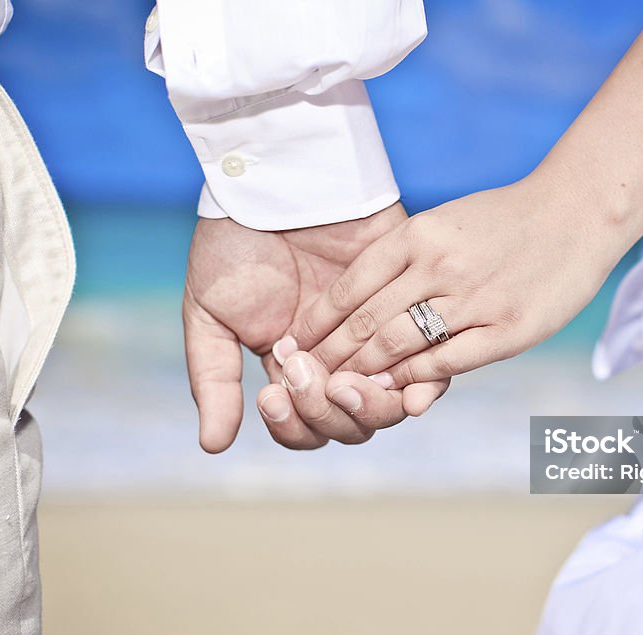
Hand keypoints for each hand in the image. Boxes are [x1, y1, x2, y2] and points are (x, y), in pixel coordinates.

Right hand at [182, 203, 448, 452]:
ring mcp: (379, 337)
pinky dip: (422, 384)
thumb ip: (214, 380)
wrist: (276, 180)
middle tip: (306, 375)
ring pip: (391, 403)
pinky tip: (407, 387)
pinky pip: (433, 362)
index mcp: (293, 370)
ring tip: (345, 382)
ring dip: (368, 404)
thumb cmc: (234, 244)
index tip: (272, 394)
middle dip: (327, 413)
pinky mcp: (414, 308)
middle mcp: (339, 361)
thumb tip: (214, 447)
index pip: (305, 427)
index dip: (293, 425)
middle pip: (351, 424)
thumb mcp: (209, 314)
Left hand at [282, 176, 627, 386]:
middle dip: (328, 355)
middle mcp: (440, 265)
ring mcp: (474, 299)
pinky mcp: (506, 330)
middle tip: (300, 378)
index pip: (350, 287)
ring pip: (398, 345)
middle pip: (366, 321)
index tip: (294, 342)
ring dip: (361, 373)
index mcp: (420, 235)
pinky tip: (393, 393)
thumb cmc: (505, 221)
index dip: (317, 321)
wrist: (579, 213)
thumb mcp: (445, 223)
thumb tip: (358, 302)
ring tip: (335, 390)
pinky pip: (445, 362)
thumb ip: (403, 259)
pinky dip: (413, 380)